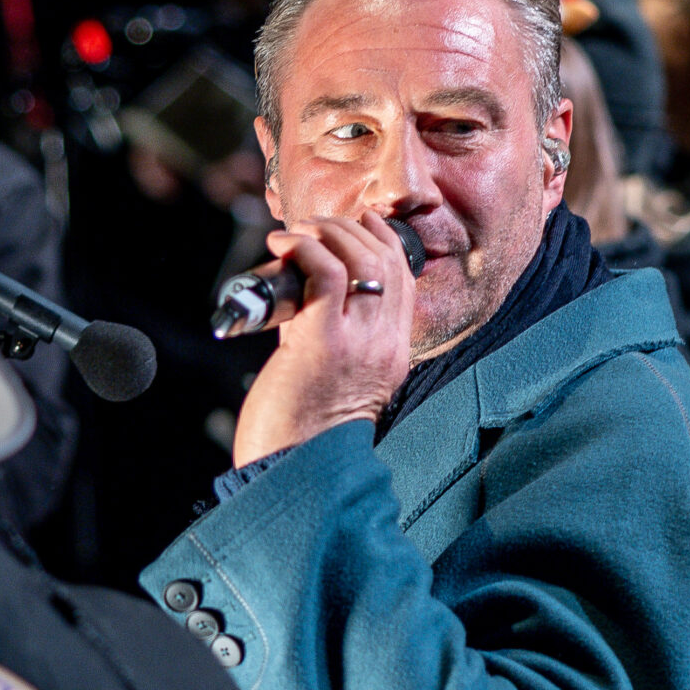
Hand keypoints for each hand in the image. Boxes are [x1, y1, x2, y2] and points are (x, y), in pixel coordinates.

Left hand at [230, 209, 415, 465]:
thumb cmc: (302, 429)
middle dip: (352, 229)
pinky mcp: (326, 342)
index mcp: (393, 354)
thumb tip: (300, 290)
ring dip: (326, 233)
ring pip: (361, 259)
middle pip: (388, 261)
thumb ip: (328, 331)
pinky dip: (304, 249)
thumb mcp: (332, 373)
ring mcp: (359, 343)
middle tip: (317, 224)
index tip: (360, 222)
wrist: (294, 467)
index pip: (405, 280)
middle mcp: (384, 346)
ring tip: (297, 232)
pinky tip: (283, 246)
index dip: (385, 241)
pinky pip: (326, 273)